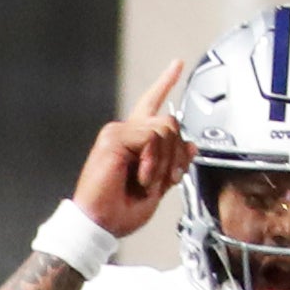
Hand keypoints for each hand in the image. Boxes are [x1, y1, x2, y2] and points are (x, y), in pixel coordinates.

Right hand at [71, 60, 191, 239]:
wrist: (98, 224)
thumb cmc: (118, 212)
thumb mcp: (157, 187)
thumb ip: (173, 164)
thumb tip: (190, 147)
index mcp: (133, 142)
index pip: (150, 104)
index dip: (164, 83)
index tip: (176, 64)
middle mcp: (124, 133)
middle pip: (170, 121)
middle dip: (176, 154)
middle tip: (166, 179)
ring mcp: (117, 133)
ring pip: (165, 129)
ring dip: (164, 162)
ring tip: (147, 181)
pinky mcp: (113, 138)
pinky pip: (152, 138)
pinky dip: (153, 163)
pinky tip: (141, 178)